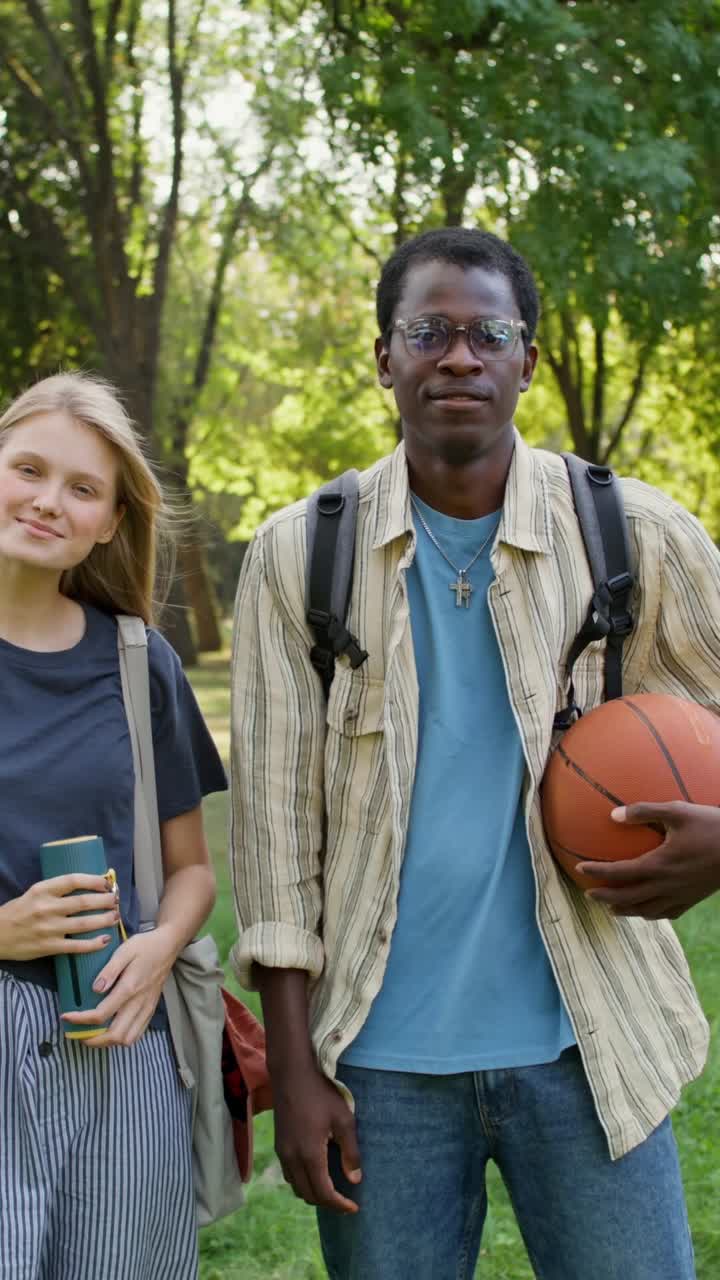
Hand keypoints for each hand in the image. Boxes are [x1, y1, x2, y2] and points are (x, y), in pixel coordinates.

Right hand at [0, 874, 118, 960]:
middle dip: (105, 901)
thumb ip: (57, 890)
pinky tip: (105, 939)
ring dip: (104, 920)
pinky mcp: (48, 946)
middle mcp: (46, 907)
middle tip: (115, 900)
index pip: (73, 880)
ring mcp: (48, 928)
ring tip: (115, 916)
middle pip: (84, 902)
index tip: (107, 882)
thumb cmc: (18, 911)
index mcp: (43, 890)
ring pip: (84, 923)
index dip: (94, 880)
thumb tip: (89, 885)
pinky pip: (77, 946)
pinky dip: (94, 944)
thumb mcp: (34, 893)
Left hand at [62, 927, 176, 1046]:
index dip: (80, 1020)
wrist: (168, 946)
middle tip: (77, 1033)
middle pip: (115, 1035)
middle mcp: (138, 1003)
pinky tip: (111, 1030)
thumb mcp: (124, 951)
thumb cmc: (144, 946)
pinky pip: (137, 1033)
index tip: (65, 1017)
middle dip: (93, 1040)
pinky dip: (122, 1038)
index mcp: (129, 988)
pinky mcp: (151, 1009)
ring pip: (128, 1039)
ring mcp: (146, 1008)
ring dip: (108, 1042)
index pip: (101, 1014)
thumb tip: (95, 989)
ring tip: (93, 1034)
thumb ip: (109, 970)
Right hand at [272, 1062, 361, 1212]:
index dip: (339, 1205)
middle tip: (345, 1201)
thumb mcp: (343, 1120)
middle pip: (308, 1195)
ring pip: (296, 1187)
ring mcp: (282, 1152)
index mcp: (310, 1155)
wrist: (291, 1074)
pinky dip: (303, 1182)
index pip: (324, 1193)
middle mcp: (292, 1159)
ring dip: (313, 1193)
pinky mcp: (279, 1145)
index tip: (354, 1208)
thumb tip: (354, 1180)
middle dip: (328, 1203)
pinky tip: (315, 1172)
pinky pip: (290, 1175)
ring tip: (332, 1189)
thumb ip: (350, 1152)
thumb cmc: (321, 1094)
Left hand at [578, 801, 719, 918]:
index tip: (580, 868)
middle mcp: (667, 885)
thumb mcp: (678, 811)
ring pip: (647, 911)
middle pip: (628, 898)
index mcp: (659, 865)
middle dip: (605, 898)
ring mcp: (681, 895)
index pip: (620, 873)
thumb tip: (613, 814)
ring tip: (612, 908)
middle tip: (588, 894)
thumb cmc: (711, 826)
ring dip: (626, 910)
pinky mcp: (693, 899)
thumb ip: (644, 811)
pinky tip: (648, 910)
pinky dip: (652, 914)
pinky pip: (668, 913)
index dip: (598, 872)